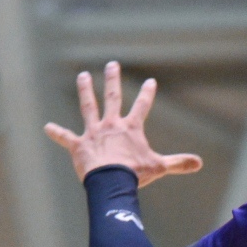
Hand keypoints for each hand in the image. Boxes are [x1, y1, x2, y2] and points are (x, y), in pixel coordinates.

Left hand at [43, 63, 203, 185]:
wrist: (111, 181)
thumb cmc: (135, 174)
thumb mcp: (160, 167)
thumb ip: (179, 163)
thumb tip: (200, 163)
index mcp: (130, 128)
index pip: (142, 106)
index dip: (147, 94)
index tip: (150, 81)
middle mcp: (111, 125)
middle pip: (112, 97)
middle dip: (113, 80)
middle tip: (112, 64)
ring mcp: (93, 133)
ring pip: (88, 107)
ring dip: (86, 91)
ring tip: (83, 76)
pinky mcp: (78, 146)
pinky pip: (66, 138)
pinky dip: (56, 133)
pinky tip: (46, 127)